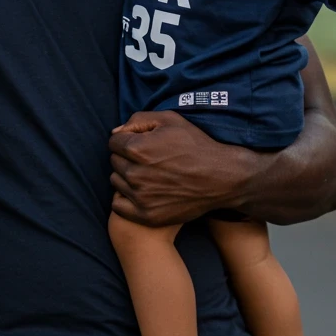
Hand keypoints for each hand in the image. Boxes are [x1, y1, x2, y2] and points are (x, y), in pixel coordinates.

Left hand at [109, 111, 239, 225]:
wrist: (221, 178)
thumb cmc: (196, 145)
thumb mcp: (170, 120)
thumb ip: (138, 120)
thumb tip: (115, 133)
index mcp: (137, 148)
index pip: (113, 143)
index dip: (127, 140)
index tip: (142, 144)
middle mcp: (135, 174)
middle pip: (114, 162)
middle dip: (127, 157)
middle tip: (148, 159)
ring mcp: (140, 197)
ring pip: (116, 182)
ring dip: (126, 177)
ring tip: (148, 174)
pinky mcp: (146, 215)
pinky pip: (118, 205)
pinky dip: (125, 198)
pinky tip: (142, 191)